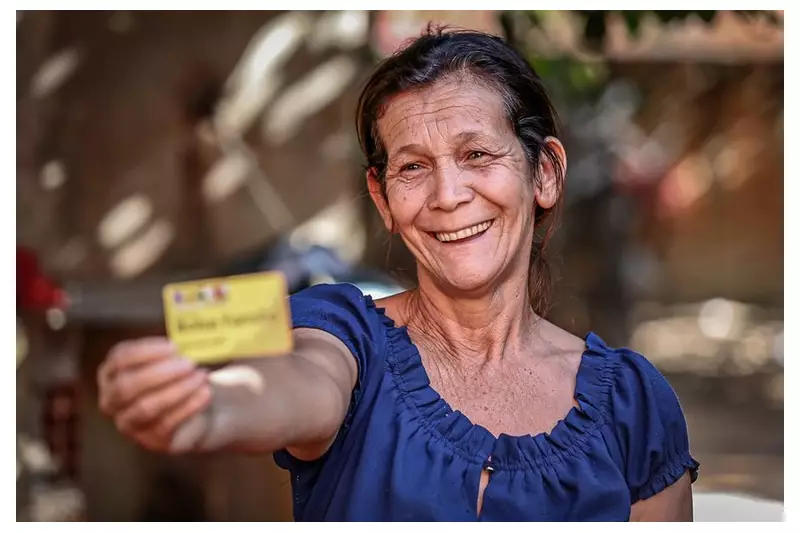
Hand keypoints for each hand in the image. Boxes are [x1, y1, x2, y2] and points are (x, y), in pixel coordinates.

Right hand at [97, 337, 211, 452]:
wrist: (196, 406)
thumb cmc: (180, 373)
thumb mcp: (175, 355)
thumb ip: (177, 345)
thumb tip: (193, 331)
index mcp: (111, 371)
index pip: (120, 359)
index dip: (146, 351)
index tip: (174, 346)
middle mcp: (112, 399)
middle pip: (127, 386)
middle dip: (160, 373)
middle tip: (189, 363)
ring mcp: (128, 423)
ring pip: (146, 407)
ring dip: (177, 390)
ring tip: (201, 376)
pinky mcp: (150, 439)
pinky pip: (166, 424)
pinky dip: (188, 406)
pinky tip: (205, 393)